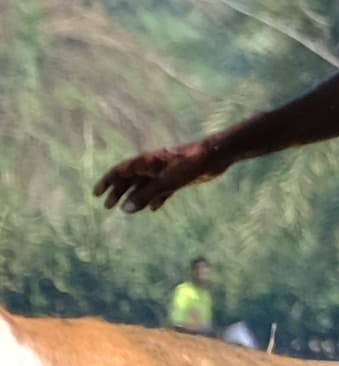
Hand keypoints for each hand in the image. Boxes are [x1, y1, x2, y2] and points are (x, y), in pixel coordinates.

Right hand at [92, 133, 220, 213]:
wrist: (216, 156)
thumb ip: (145, 194)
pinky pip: (161, 189)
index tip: (96, 194)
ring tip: (126, 210)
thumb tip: (124, 208)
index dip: (107, 181)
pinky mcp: (177, 177)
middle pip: (129, 179)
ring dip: (134, 197)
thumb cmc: (189, 165)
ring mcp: (165, 171)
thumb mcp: (165, 181)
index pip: (120, 171)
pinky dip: (155, 198)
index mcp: (146, 162)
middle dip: (117, 192)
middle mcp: (152, 165)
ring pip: (144, 185)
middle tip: (108, 206)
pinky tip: (152, 208)